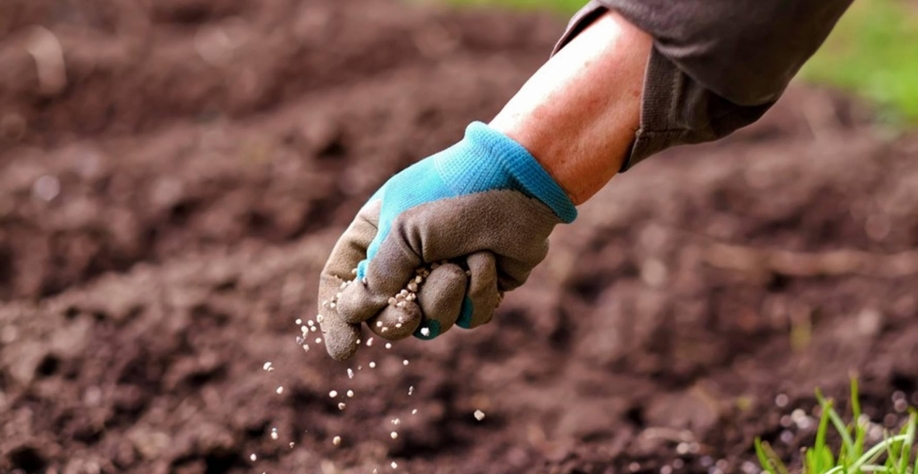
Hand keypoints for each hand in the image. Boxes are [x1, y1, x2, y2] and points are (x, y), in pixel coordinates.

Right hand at [317, 122, 575, 360]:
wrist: (520, 181)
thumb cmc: (456, 193)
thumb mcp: (404, 228)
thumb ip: (379, 273)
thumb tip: (362, 310)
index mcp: (375, 234)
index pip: (341, 282)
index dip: (337, 318)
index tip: (346, 350)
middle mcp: (406, 259)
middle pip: (383, 316)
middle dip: (397, 320)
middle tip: (408, 315)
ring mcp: (443, 276)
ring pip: (430, 323)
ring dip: (444, 298)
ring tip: (461, 264)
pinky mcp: (479, 289)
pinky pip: (468, 318)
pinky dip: (479, 293)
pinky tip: (488, 262)